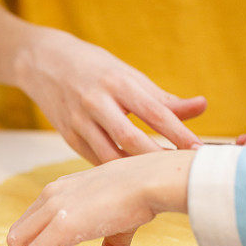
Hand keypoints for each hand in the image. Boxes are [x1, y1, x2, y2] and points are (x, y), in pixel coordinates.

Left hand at [7, 151, 194, 245]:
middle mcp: (50, 196)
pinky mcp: (60, 224)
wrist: (150, 182)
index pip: (30, 224)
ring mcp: (52, 208)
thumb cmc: (140, 192)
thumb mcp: (118, 220)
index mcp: (60, 191)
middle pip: (18, 236)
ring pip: (18, 244)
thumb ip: (110, 243)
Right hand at [16, 26, 205, 163]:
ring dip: (138, 171)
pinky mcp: (70, 139)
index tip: (200, 151)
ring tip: (162, 180)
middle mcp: (97, 103)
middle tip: (183, 173)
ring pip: (112, 157)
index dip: (180, 134)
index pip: (156, 113)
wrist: (43, 63)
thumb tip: (203, 106)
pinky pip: (98, 162)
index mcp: (118, 83)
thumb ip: (163, 98)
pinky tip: (136, 182)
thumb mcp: (129, 76)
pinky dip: (119, 173)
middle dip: (160, 158)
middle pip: (133, 140)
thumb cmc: (96, 69)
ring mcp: (80, 123)